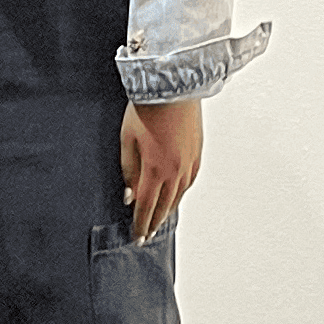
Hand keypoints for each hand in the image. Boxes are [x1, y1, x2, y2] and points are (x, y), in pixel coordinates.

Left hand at [121, 98, 201, 244]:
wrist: (173, 87)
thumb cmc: (147, 109)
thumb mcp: (127, 139)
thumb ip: (128, 170)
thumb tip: (129, 194)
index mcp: (155, 169)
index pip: (145, 206)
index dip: (140, 223)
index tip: (136, 236)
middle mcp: (175, 171)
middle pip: (163, 206)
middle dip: (153, 223)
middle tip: (146, 236)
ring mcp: (189, 163)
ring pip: (178, 196)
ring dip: (168, 211)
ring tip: (160, 222)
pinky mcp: (197, 154)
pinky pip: (189, 182)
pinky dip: (181, 194)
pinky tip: (176, 197)